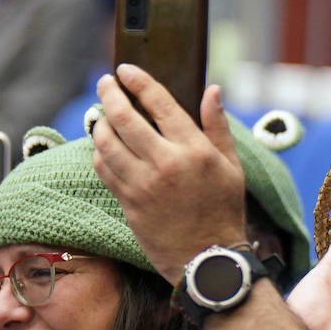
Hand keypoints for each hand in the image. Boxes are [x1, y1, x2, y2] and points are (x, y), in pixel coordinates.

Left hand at [91, 66, 247, 283]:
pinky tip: (102, 147)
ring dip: (99, 124)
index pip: (159, 103)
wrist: (207, 259)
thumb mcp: (231, 166)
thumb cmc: (223, 212)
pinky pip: (105, 171)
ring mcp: (143, 185)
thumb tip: (212, 90)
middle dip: (109, 95)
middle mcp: (165, 163)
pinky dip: (99, 154)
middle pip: (125, 118)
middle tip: (104, 84)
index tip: (124, 70)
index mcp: (193, 149)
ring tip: (101, 116)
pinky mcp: (129, 204)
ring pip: (107, 143)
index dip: (137, 81)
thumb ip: (217, 126)